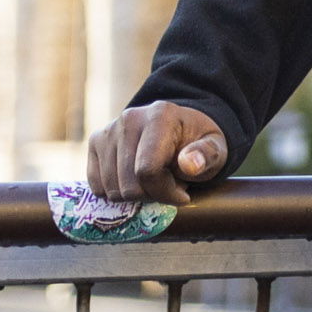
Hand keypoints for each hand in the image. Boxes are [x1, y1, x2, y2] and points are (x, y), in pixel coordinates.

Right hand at [89, 103, 228, 205]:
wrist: (181, 128)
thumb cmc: (199, 143)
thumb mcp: (216, 149)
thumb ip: (207, 156)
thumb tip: (189, 165)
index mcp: (159, 116)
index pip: (148, 171)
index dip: (165, 193)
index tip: (183, 195)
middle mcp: (129, 119)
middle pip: (128, 185)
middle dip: (153, 195)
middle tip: (170, 184)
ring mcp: (108, 131)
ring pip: (111, 190)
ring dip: (136, 194)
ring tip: (156, 178)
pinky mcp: (95, 142)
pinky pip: (97, 187)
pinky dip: (117, 191)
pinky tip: (136, 179)